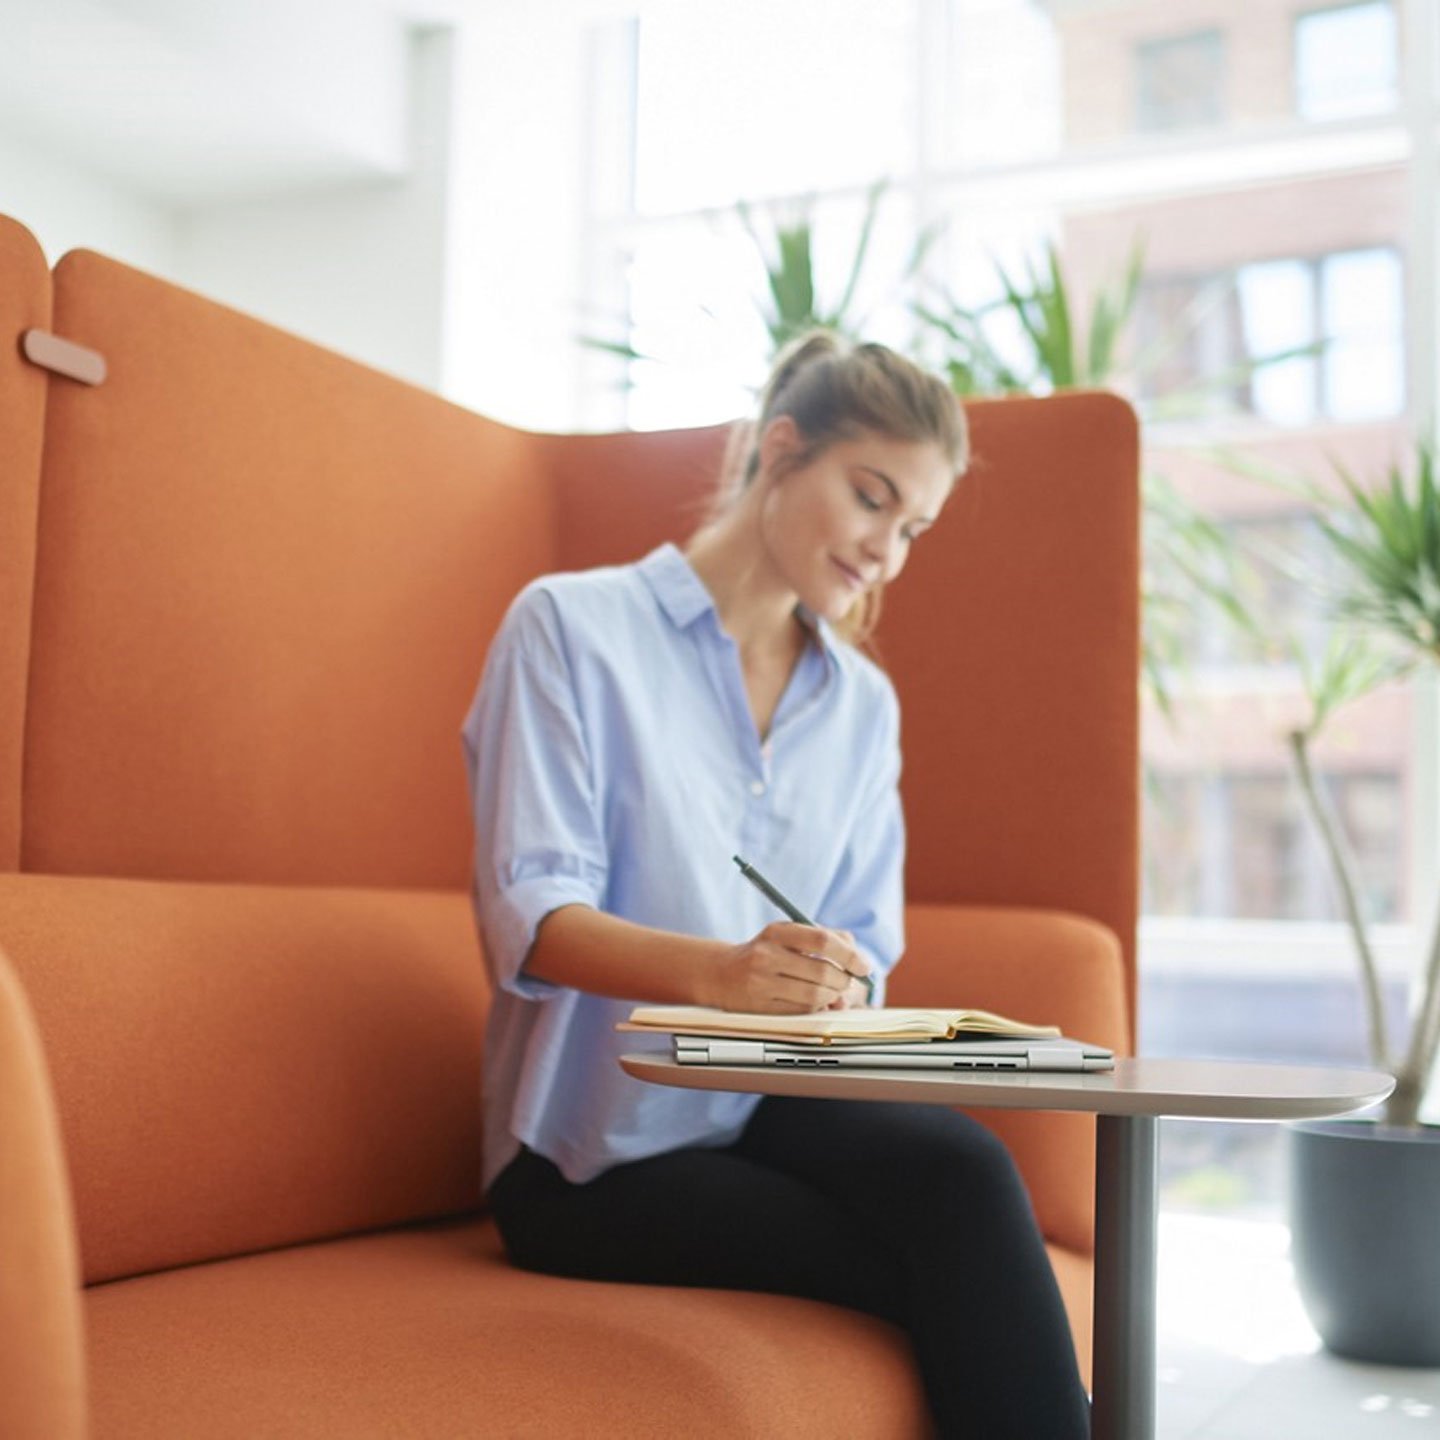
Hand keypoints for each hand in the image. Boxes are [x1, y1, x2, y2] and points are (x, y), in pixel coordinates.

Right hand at [703, 923, 872, 1013]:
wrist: (721, 973)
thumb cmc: (764, 952)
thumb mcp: (787, 934)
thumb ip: (824, 937)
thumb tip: (857, 957)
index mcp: (777, 932)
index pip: (822, 940)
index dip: (849, 955)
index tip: (863, 966)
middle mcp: (766, 955)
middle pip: (822, 972)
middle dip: (844, 980)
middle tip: (848, 981)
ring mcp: (761, 982)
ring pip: (814, 995)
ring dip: (832, 995)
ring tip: (832, 991)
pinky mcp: (760, 1006)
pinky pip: (801, 1010)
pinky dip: (816, 1006)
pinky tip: (814, 1000)